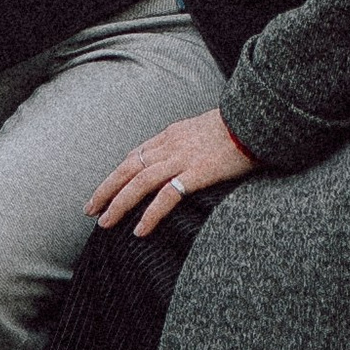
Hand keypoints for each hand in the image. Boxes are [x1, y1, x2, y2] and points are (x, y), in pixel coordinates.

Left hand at [88, 108, 257, 239]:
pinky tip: (140, 231)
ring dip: (118, 204)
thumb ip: (194, 142)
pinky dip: (150, 215)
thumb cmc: (241, 125)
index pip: (136, 155)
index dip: (118, 174)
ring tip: (105, 223)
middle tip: (90, 209)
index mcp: (173, 134)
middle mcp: (171, 144)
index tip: (107, 189)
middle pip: (128, 168)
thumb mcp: (208, 128)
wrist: (259, 118)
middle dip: (106, 189)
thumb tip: (190, 155)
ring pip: (139, 183)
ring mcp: (182, 158)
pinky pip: (166, 197)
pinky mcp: (197, 173)